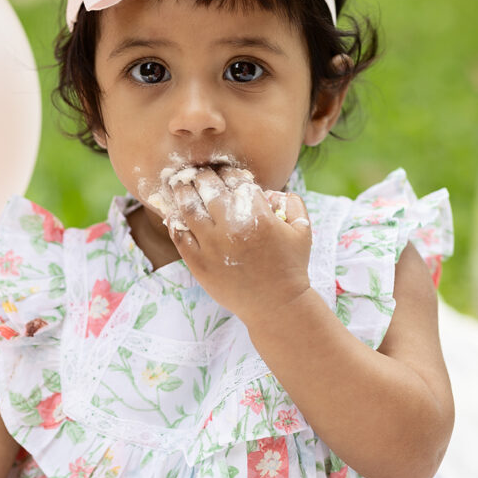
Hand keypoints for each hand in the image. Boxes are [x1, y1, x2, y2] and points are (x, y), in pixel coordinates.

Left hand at [166, 166, 312, 323]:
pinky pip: (179, 236)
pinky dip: (174, 222)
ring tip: (179, 184)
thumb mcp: (303, 231)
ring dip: (182, 191)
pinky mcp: (198, 263)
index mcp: (257, 214)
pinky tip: (174, 214)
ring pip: (188, 207)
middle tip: (197, 173)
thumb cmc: (291, 267)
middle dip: (202, 175)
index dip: (228, 172)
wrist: (276, 306)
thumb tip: (272, 191)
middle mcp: (231, 226)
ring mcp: (212, 245)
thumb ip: (293, 203)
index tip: (224, 172)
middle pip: (208, 187)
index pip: (235, 180)